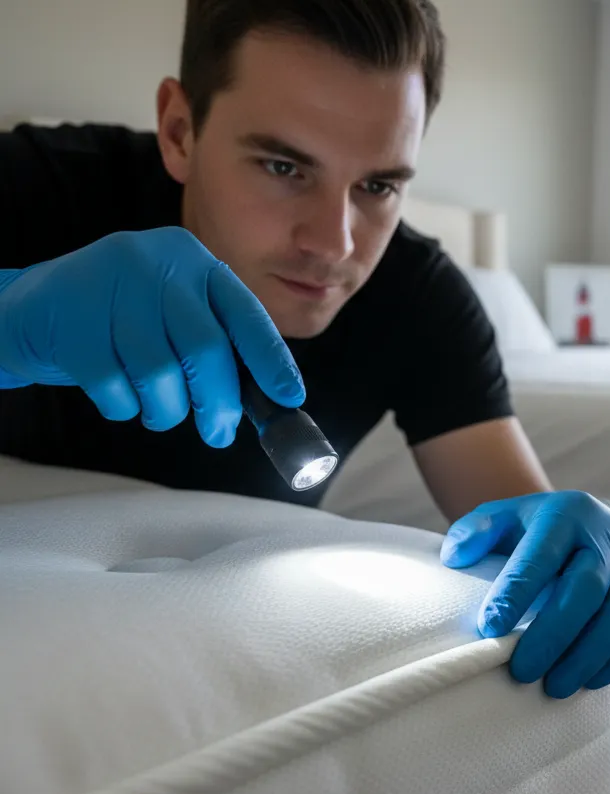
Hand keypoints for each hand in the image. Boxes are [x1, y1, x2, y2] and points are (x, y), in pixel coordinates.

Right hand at [0, 227, 304, 446]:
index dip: (272, 361)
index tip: (291, 398)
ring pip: (159, 374)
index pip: (246, 315)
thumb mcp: (177, 316)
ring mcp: (109, 286)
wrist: (37, 307)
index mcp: (195, 262)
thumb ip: (220, 346)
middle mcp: (156, 263)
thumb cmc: (125, 322)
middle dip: (218, 403)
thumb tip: (272, 401)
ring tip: (159, 412)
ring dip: (166, 410)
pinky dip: (123, 407)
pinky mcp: (70, 319)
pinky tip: (120, 398)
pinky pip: (113, 386)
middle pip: (205, 350)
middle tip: (219, 433)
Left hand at [441, 490, 609, 698]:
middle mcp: (606, 534)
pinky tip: (590, 681)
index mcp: (565, 513)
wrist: (573, 522)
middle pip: (589, 587)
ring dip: (590, 655)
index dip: (517, 592)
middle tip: (524, 672)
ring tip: (555, 687)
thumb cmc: (525, 531)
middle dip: (556, 635)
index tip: (490, 629)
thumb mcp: (494, 519)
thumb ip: (472, 534)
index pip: (542, 555)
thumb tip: (457, 557)